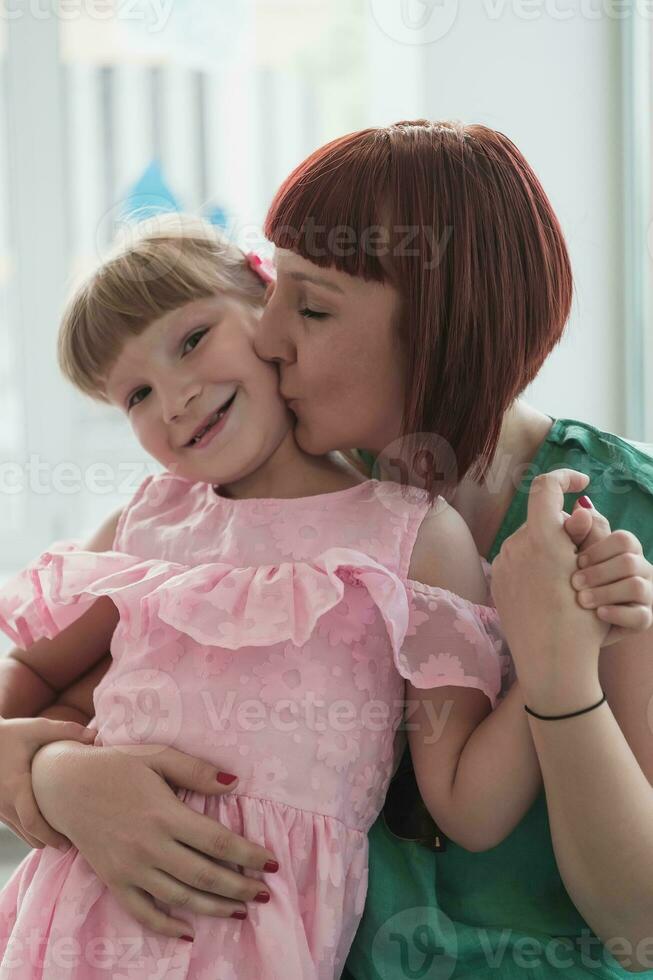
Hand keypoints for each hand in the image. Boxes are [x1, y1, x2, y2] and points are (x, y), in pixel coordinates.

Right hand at [0, 717, 94, 848]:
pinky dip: (30, 829)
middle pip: (28, 834)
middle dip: (49, 841)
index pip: (32, 822)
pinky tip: (47, 825)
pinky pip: (15, 826)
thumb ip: (65, 731)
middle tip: (72, 844)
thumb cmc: (11, 733)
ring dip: (40, 836)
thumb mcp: (36, 728)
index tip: (69, 843)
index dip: (51, 836)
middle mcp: (4, 802)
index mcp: (16, 787)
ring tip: (63, 836)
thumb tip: (95, 737)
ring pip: (21, 833)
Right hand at [31, 741, 279, 940]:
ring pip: (180, 898)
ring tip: (241, 910)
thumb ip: (196, 770)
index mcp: (164, 814)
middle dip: (239, 887)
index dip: (248, 854)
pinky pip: (143, 912)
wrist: (64, 785)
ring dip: (214, 908)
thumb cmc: (116, 766)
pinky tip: (189, 932)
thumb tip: (235, 783)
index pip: (217, 841)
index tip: (272, 863)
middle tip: (265, 893)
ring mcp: (130, 868)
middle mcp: (149, 846)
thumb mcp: (156, 757)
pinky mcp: (114, 881)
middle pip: (204, 876)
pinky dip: (166, 927)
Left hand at [491, 470, 607, 696]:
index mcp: (542, 539)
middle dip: (561, 529)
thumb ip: (581, 534)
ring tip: (566, 579)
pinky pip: (516, 560)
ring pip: (528, 540)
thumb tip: (576, 509)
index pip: (546, 487)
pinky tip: (547, 590)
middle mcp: (516, 546)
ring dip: (547, 548)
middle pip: (540, 520)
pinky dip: (533, 565)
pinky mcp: (496, 582)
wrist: (552, 663)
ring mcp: (502, 564)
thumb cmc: (583, 621)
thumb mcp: (590, 572)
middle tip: (581, 556)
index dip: (564, 477)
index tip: (581, 482)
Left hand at [564, 500, 652, 644]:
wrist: (573, 631)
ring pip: (636, 586)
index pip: (623, 539)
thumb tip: (580, 506)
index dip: (599, 549)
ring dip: (605, 592)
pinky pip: (641, 615)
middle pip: (629, 558)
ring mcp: (646, 595)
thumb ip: (577, 533)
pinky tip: (598, 614)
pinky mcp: (643, 620)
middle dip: (598, 571)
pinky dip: (617, 614)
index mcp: (623, 550)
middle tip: (573, 582)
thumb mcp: (570, 557)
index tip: (576, 559)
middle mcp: (639, 569)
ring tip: (581, 600)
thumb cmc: (573, 587)